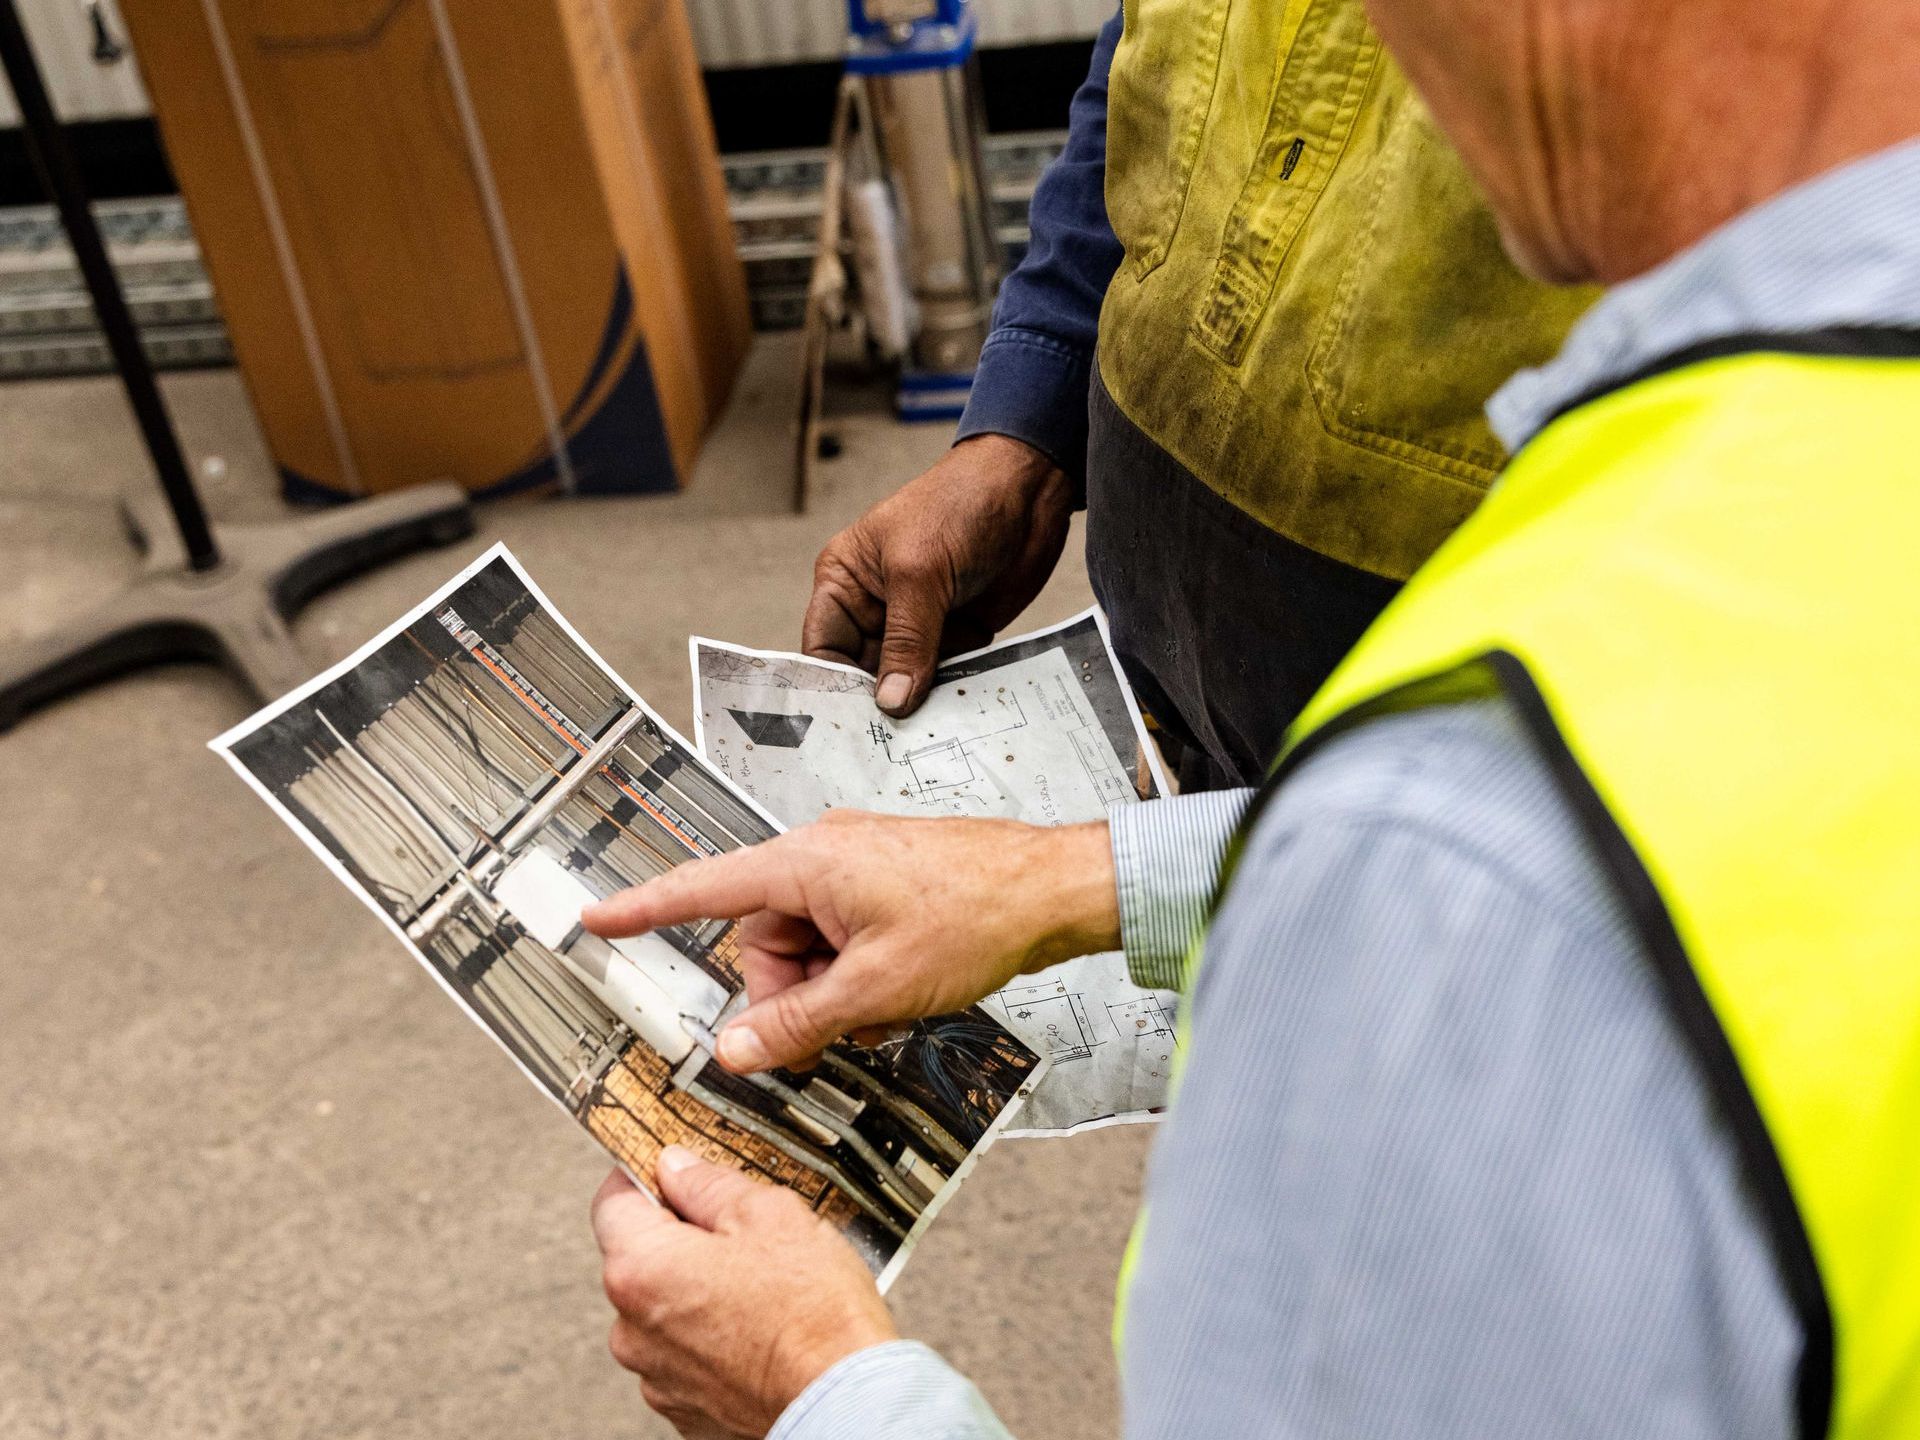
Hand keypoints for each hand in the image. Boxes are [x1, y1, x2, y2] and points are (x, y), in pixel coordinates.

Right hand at [581, 811, 1119, 1071]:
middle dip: (789, 993)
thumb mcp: (876, 988)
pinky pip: (841, 936)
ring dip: (830, 988)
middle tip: (835, 1026)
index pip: (703, 888)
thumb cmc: (975, 917)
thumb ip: (798, 1023)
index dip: (645, 908)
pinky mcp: (883, 881)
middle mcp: (822, 853)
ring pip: (806, 947)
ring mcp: (855, 866)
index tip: (595, 919)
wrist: (1055, 890)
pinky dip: (856, 972)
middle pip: (763, 940)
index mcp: (805, 862)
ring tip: (884, 1005)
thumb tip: (736, 1052)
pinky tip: (898, 990)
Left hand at [593, 1149, 896, 1437]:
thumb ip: (709, 1184)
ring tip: (765, 1290)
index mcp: (641, 1269)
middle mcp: (632, 1330)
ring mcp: (657, 1377)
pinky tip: (763, 1329)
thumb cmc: (814, 1316)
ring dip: (701, 1292)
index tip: (673, 1170)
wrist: (847, 1404)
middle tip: (745, 1232)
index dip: (645, 1176)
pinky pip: (689, 1356)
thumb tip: (678, 1167)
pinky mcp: (686, 1411)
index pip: (613, 1201)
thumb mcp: (770, 1215)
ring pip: (667, 1310)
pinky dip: (716, 1339)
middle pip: (642, 1259)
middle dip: (685, 1239)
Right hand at [804, 434, 1074, 716]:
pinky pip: (946, 679)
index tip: (845, 731)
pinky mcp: (958, 637)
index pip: (824, 648)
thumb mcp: (921, 571)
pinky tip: (959, 718)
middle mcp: (876, 609)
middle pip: (863, 676)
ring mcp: (918, 626)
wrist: (1028, 490)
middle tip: (888, 752)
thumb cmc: (959, 505)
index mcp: (845, 582)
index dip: (830, 689)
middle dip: (876, 707)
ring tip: (925, 742)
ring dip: (919, 707)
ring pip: (906, 684)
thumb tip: (891, 702)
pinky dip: (953, 695)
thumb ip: (907, 639)